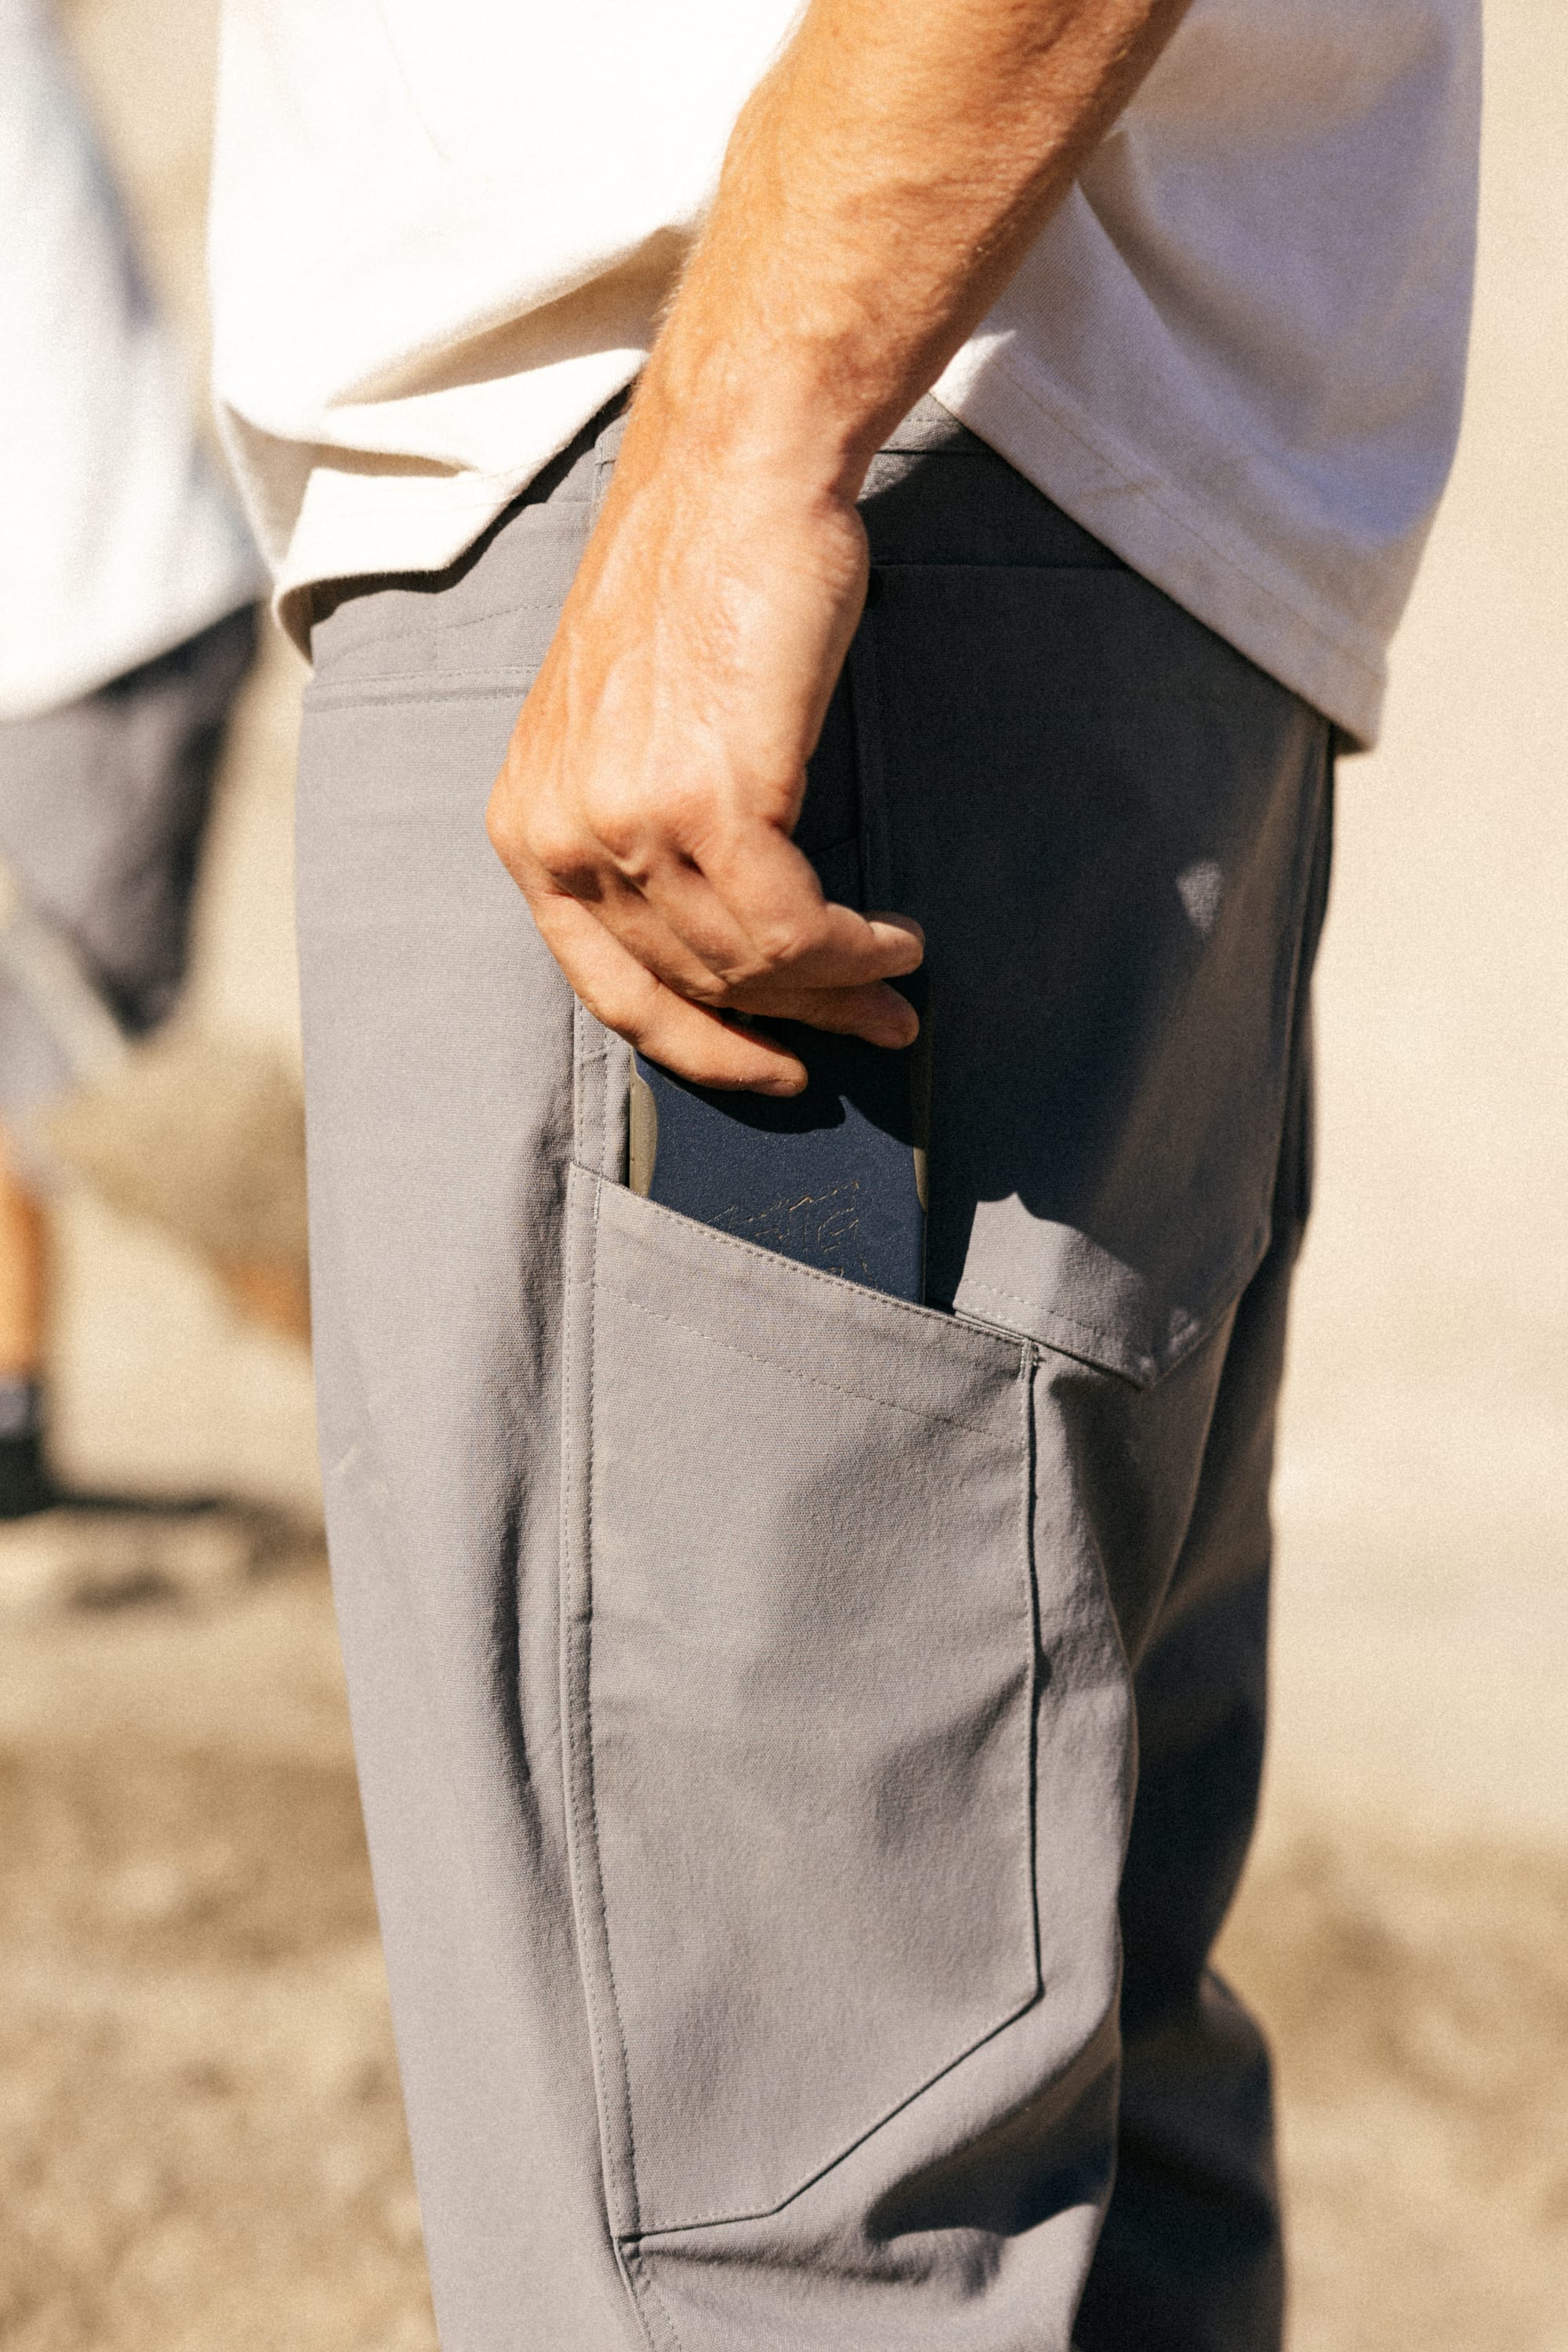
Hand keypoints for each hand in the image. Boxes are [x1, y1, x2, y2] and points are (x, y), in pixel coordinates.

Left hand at [486, 386, 922, 1096]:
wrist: (737, 472)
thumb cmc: (703, 580)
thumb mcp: (631, 727)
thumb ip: (646, 830)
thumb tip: (728, 928)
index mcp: (530, 824)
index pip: (610, 987)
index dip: (699, 1046)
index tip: (770, 1064)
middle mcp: (562, 834)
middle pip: (693, 983)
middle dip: (794, 1019)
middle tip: (875, 1025)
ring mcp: (628, 822)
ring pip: (749, 963)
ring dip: (837, 986)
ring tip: (897, 979)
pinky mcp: (708, 800)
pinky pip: (792, 926)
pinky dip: (852, 948)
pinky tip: (893, 938)